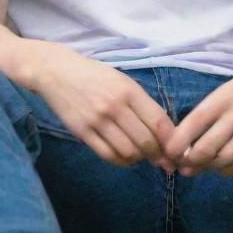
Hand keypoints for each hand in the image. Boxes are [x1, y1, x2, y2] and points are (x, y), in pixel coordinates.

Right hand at [30, 43, 177, 170]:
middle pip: (146, 141)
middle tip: (161, 160)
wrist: (56, 71)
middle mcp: (114, 105)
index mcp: (128, 90)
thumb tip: (165, 135)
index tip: (177, 151)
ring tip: (139, 155)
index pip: (158, 122)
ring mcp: (97, 120)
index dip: (172, 142)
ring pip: (128, 151)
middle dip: (158, 155)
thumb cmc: (94, 75)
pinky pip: (108, 155)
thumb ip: (142, 104)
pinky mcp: (82, 131)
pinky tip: (124, 157)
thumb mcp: (121, 81)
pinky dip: (121, 161)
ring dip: (138, 158)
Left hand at [165, 56, 232, 177]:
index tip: (168, 153)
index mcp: (223, 98)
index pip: (195, 122)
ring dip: (209, 168)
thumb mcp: (226, 91)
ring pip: (225, 159)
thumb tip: (185, 141)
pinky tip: (222, 167)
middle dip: (191, 161)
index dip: (178, 142)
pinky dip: (229, 171)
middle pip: (208, 147)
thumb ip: (208, 113)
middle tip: (184, 166)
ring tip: (202, 166)